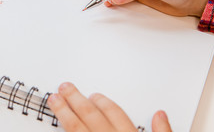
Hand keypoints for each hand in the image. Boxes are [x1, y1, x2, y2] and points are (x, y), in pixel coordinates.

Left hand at [48, 82, 171, 131]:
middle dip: (76, 99)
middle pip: (91, 117)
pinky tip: (57, 124)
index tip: (93, 94)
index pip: (113, 113)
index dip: (102, 102)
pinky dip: (65, 131)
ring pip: (76, 129)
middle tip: (64, 87)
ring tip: (54, 100)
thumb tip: (160, 114)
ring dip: (64, 113)